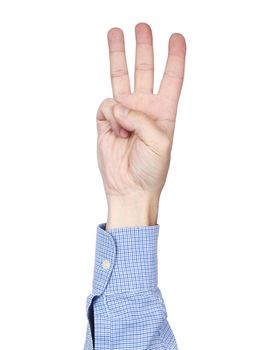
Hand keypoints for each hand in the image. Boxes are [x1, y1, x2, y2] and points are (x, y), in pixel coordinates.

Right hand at [96, 23, 185, 227]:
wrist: (129, 188)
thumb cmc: (151, 170)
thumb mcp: (160, 143)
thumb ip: (142, 119)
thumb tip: (118, 106)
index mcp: (163, 112)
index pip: (171, 79)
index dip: (175, 58)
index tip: (176, 38)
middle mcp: (143, 109)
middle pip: (144, 71)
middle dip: (144, 48)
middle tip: (142, 27)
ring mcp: (124, 114)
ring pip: (120, 78)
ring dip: (118, 55)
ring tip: (115, 33)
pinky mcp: (106, 122)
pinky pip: (105, 106)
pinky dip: (109, 115)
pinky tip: (114, 130)